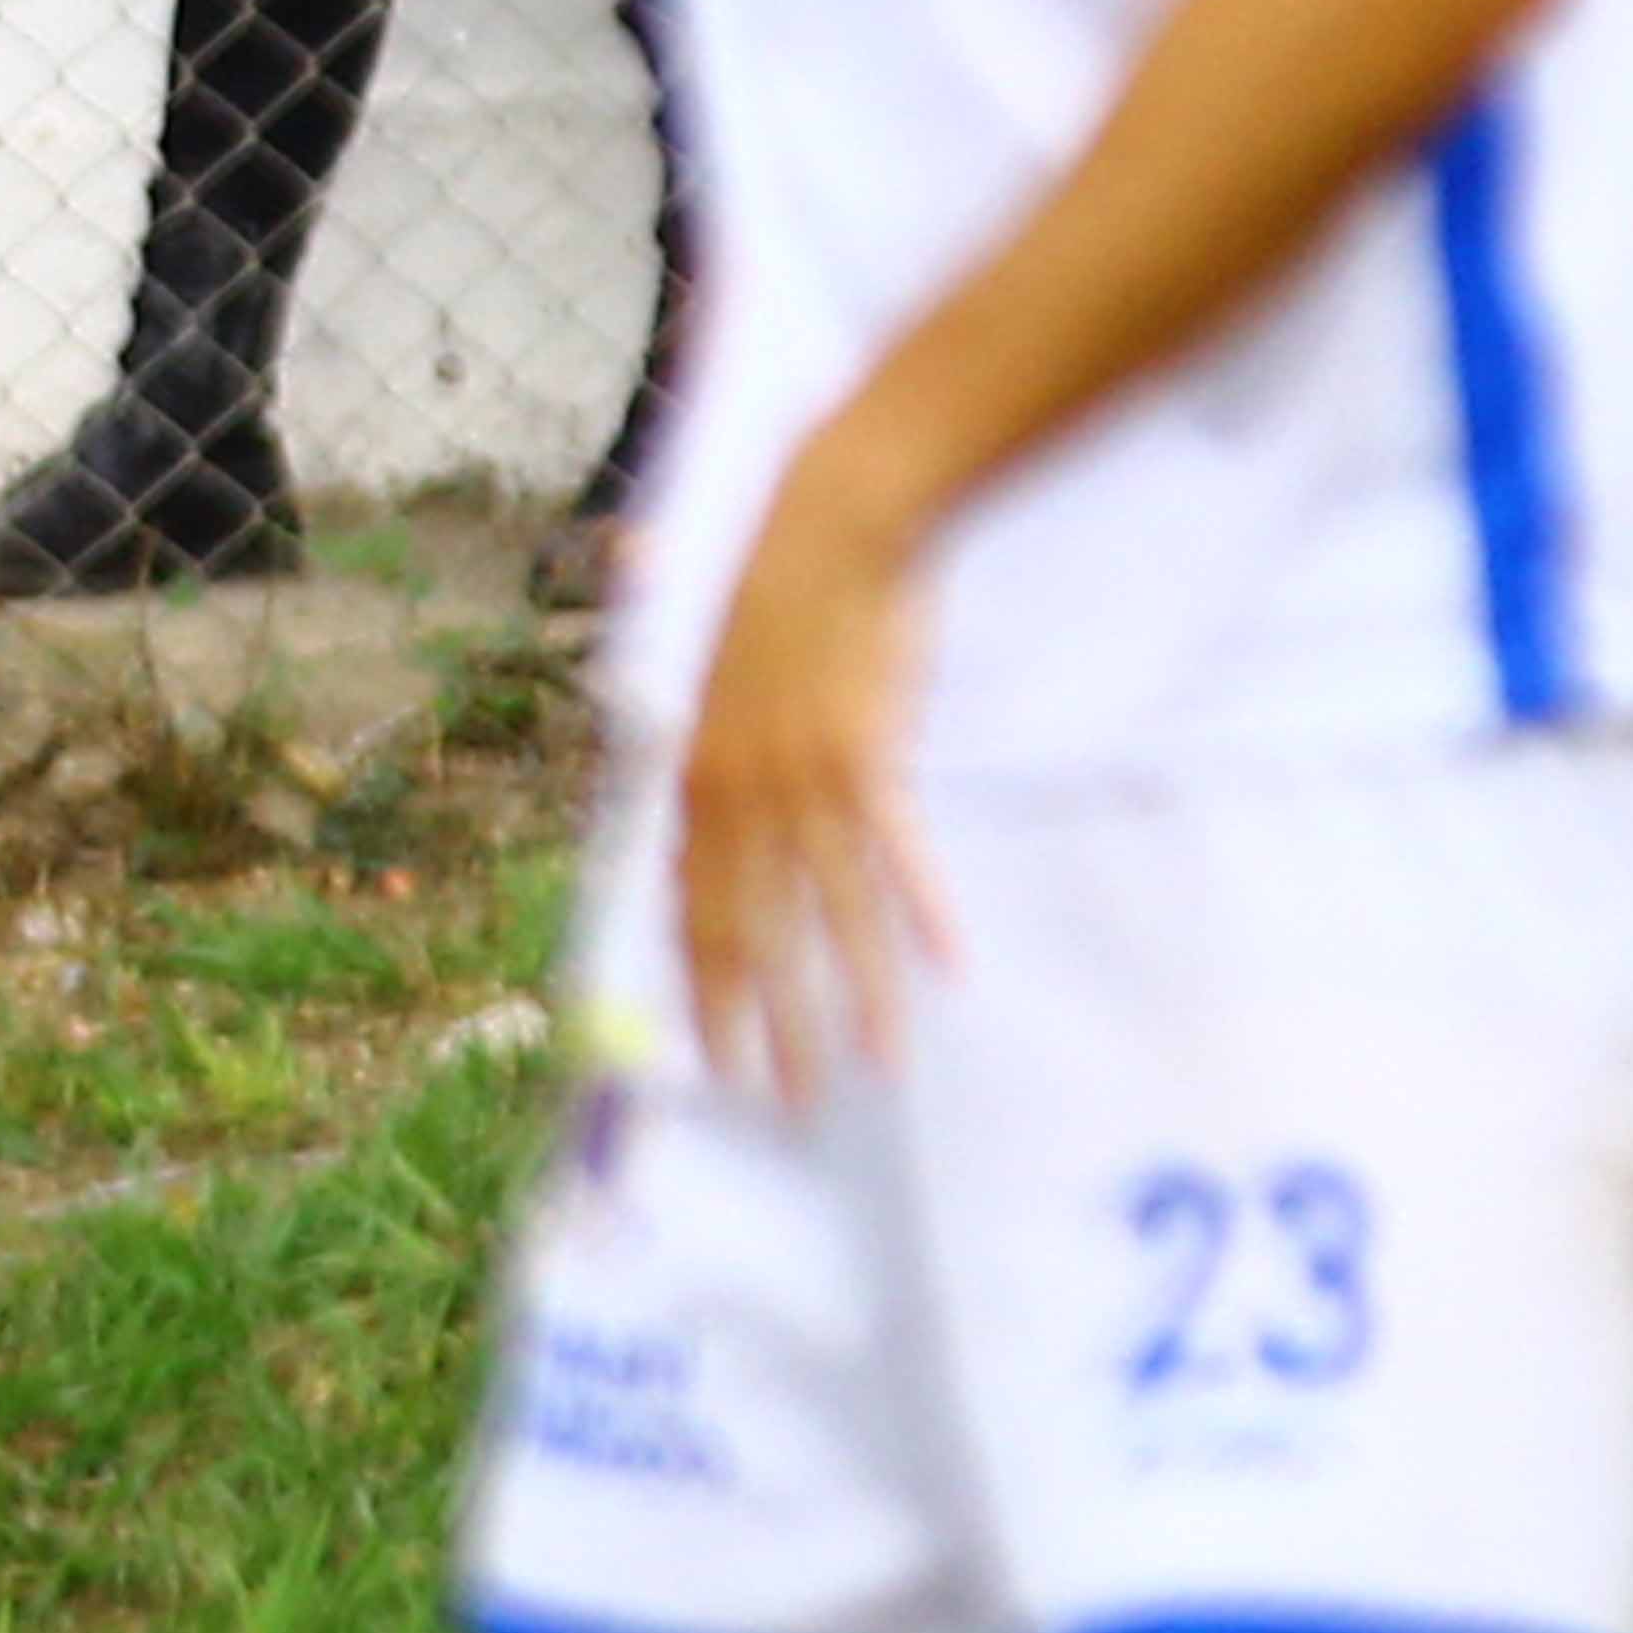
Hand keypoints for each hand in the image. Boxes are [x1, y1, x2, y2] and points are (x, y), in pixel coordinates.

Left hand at [663, 453, 951, 1113]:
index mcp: (694, 783)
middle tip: (785, 1104)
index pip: (691, 915)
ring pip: (827, 918)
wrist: (830, 528)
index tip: (712, 1062)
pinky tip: (944, 973)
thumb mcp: (712, 685)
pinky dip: (920, 916)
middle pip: (750, 937)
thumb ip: (702, 755)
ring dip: (850, 1003)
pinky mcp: (868, 761)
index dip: (703, 992)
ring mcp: (803, 783)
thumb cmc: (774, 603)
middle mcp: (737, 797)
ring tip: (869, 1071)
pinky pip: (895, 859)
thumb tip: (687, 803)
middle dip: (766, 1029)